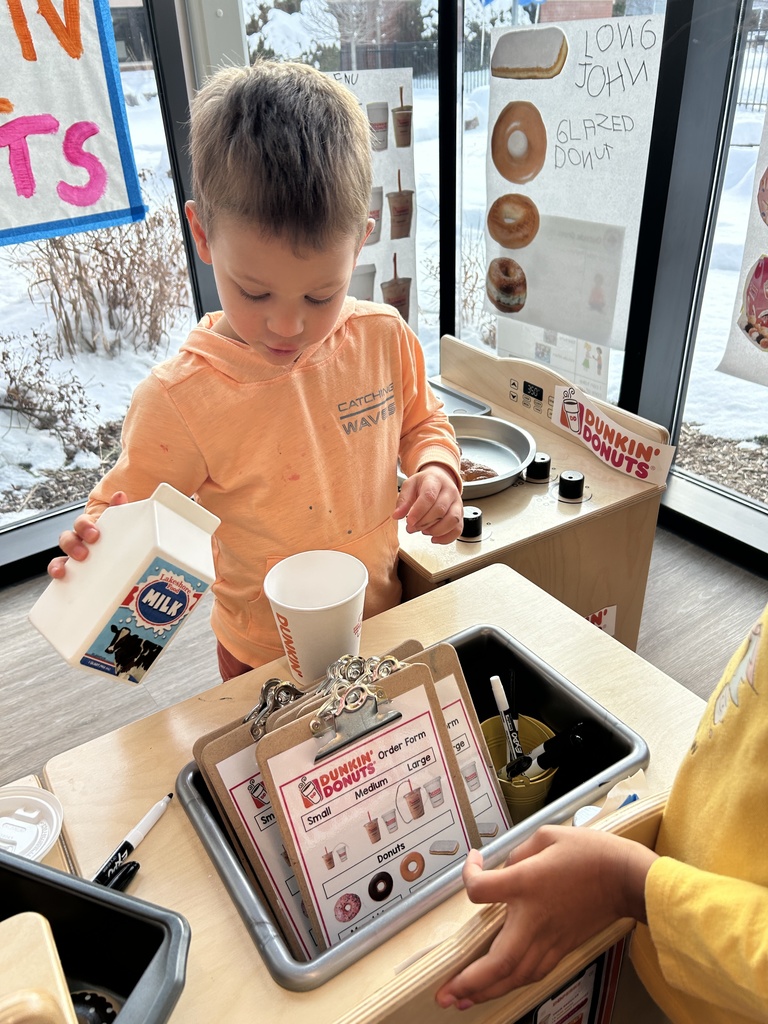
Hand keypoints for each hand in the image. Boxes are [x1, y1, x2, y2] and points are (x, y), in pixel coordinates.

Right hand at [47, 492, 127, 577]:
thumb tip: (119, 495)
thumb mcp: (119, 523)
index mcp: (90, 529)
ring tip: (61, 572)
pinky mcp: (75, 576)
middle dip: (72, 546)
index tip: (94, 535)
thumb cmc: (116, 535)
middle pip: (67, 541)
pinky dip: (59, 580)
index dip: (84, 528)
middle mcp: (80, 543)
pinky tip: (61, 584)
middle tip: (83, 554)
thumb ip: (119, 510)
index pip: (81, 524)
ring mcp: (75, 560)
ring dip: (58, 565)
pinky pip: (63, 578)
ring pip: (59, 561)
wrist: (120, 547)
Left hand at [393, 464, 462, 543]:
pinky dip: (446, 538)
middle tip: (411, 527)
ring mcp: (457, 503)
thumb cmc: (424, 484)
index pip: (429, 496)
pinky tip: (434, 538)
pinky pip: (458, 529)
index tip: (409, 521)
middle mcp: (450, 491)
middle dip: (424, 523)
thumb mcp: (410, 486)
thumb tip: (397, 516)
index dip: (418, 511)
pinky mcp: (460, 514)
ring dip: (436, 530)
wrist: (439, 479)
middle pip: (440, 510)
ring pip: (452, 520)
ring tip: (423, 531)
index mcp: (435, 481)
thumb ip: (403, 500)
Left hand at [435, 826, 656, 1009]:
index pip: (481, 891)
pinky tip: (497, 987)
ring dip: (485, 991)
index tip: (474, 863)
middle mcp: (534, 918)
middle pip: (499, 961)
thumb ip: (518, 853)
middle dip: (469, 982)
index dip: (468, 876)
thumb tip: (504, 868)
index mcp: (526, 884)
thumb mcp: (547, 836)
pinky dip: (510, 984)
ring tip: (461, 998)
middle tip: (444, 993)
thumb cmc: (590, 854)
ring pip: (515, 976)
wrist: (626, 878)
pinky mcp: (561, 948)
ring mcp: (549, 938)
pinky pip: (532, 973)